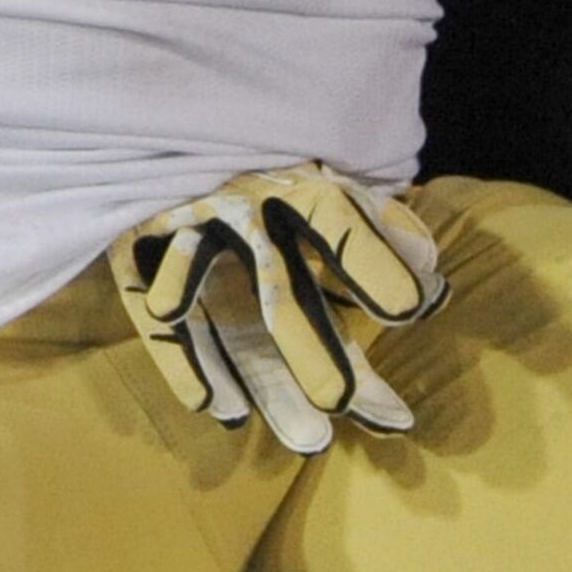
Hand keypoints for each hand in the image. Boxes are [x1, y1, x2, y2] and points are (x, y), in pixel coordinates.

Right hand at [110, 166, 444, 455]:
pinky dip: (186, 362)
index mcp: (295, 186)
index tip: (415, 307)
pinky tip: (220, 409)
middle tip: (344, 405)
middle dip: (311, 348)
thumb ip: (381, 236)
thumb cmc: (270, 177)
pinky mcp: (137, 255)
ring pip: (224, 315)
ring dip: (260, 376)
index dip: (372, 260)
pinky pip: (157, 317)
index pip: (337, 220)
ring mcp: (187, 235)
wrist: (170, 134)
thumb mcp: (327, 190)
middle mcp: (241, 210)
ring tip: (309, 438)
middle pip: (279, 288)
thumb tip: (434, 289)